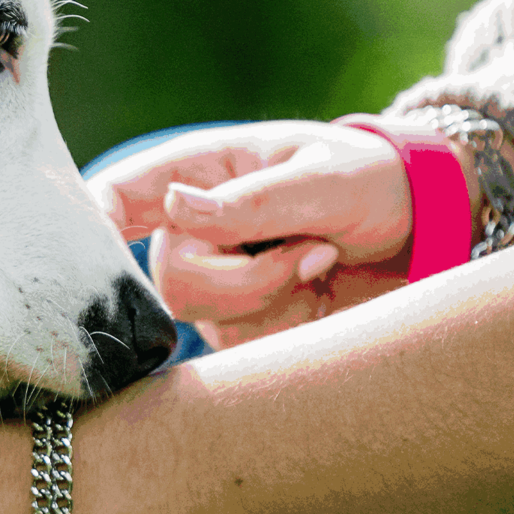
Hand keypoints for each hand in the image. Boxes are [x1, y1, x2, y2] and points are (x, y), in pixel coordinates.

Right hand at [88, 120, 418, 348]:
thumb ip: (252, 199)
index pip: (116, 196)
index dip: (91, 225)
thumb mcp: (324, 178)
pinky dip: (288, 323)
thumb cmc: (370, 180)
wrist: (422, 232)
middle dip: (241, 278)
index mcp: (196, 171)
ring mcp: (210, 275)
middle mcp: (191, 225)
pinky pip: (237, 343)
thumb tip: (172, 209)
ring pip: (200, 314)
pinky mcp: (236, 319)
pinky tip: (316, 291)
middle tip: (307, 249)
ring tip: (318, 259)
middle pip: (165, 275)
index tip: (96, 253)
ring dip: (272, 295)